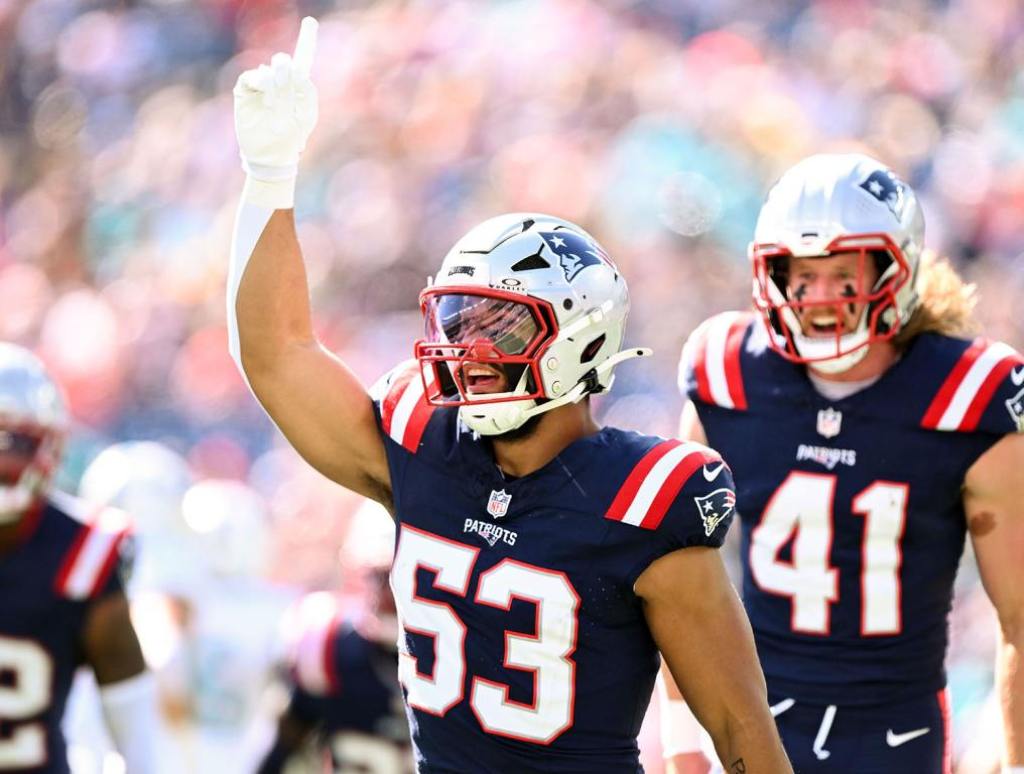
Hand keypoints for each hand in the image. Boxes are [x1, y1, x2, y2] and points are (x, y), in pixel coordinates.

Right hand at [233, 16, 318, 180]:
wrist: (271, 154)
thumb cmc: (291, 136)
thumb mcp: (306, 114)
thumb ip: (306, 89)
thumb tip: (292, 70)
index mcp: (298, 86)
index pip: (303, 58)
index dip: (307, 39)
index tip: (311, 22)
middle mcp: (280, 81)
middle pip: (284, 61)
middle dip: (286, 73)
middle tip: (285, 91)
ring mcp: (262, 84)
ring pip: (269, 69)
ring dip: (275, 87)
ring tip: (275, 108)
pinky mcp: (246, 89)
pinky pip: (252, 75)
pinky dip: (261, 84)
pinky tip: (266, 97)